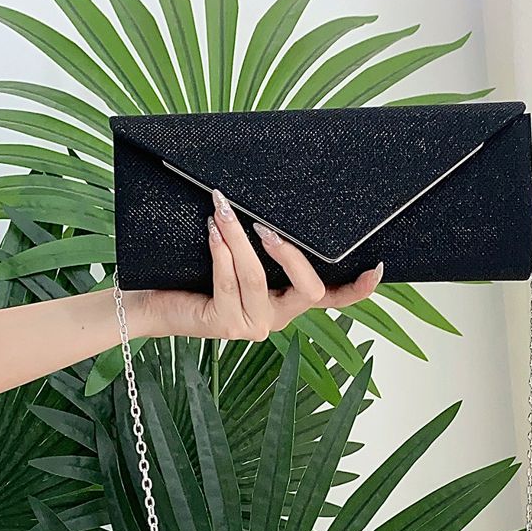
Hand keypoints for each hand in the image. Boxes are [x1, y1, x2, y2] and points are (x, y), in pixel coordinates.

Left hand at [134, 187, 381, 341]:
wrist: (155, 303)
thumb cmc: (195, 276)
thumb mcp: (238, 258)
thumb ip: (261, 246)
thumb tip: (272, 204)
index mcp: (287, 303)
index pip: (332, 300)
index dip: (357, 289)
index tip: (376, 268)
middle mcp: (276, 318)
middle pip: (309, 290)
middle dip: (291, 253)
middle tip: (266, 225)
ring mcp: (254, 325)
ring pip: (259, 278)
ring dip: (241, 239)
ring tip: (224, 210)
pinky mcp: (226, 326)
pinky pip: (230, 283)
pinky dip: (222, 252)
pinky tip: (214, 231)